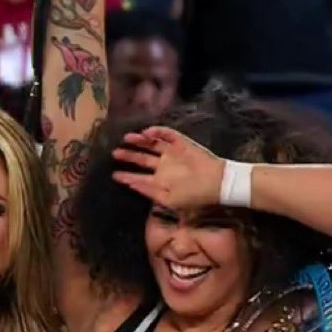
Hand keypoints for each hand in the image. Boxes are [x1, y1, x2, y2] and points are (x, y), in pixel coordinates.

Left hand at [110, 126, 224, 209]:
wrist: (216, 183)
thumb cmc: (194, 195)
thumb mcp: (169, 200)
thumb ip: (150, 192)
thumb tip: (132, 184)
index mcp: (161, 181)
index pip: (140, 177)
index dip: (127, 176)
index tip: (114, 175)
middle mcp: (164, 166)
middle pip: (142, 158)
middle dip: (129, 156)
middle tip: (115, 153)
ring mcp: (172, 154)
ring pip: (151, 144)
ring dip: (139, 141)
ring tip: (127, 138)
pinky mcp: (181, 143)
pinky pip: (167, 134)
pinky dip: (157, 132)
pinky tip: (146, 132)